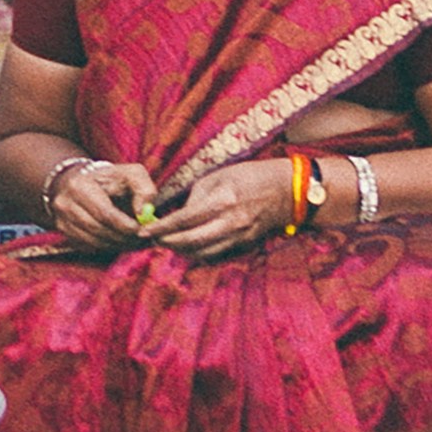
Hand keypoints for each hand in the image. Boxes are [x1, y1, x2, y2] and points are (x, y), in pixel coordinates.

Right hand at [44, 157, 161, 253]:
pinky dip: (107, 247)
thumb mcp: (132, 174)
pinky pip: (89, 246)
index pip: (104, 213)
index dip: (125, 225)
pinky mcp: (64, 232)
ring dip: (117, 244)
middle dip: (123, 237)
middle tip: (142, 239)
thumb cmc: (111, 179)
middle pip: (98, 229)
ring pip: (94, 241)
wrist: (83, 182)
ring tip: (134, 240)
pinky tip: (120, 240)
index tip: (142, 230)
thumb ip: (144, 190)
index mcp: (79, 185)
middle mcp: (64, 203)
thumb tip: (143, 214)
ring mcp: (61, 220)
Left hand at [152, 159, 301, 261]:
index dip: (161, 227)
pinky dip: (200, 254)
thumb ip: (197, 196)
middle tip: (152, 240)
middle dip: (168, 243)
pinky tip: (189, 249)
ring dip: (182, 251)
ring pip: (203, 253)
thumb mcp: (219, 176)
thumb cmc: (250, 177)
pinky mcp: (245, 245)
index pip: (184, 219)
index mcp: (221, 201)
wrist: (287, 191)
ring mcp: (239, 237)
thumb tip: (180, 214)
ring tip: (167, 244)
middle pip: (191, 242)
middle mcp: (230, 223)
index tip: (144, 230)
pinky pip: (217, 255)